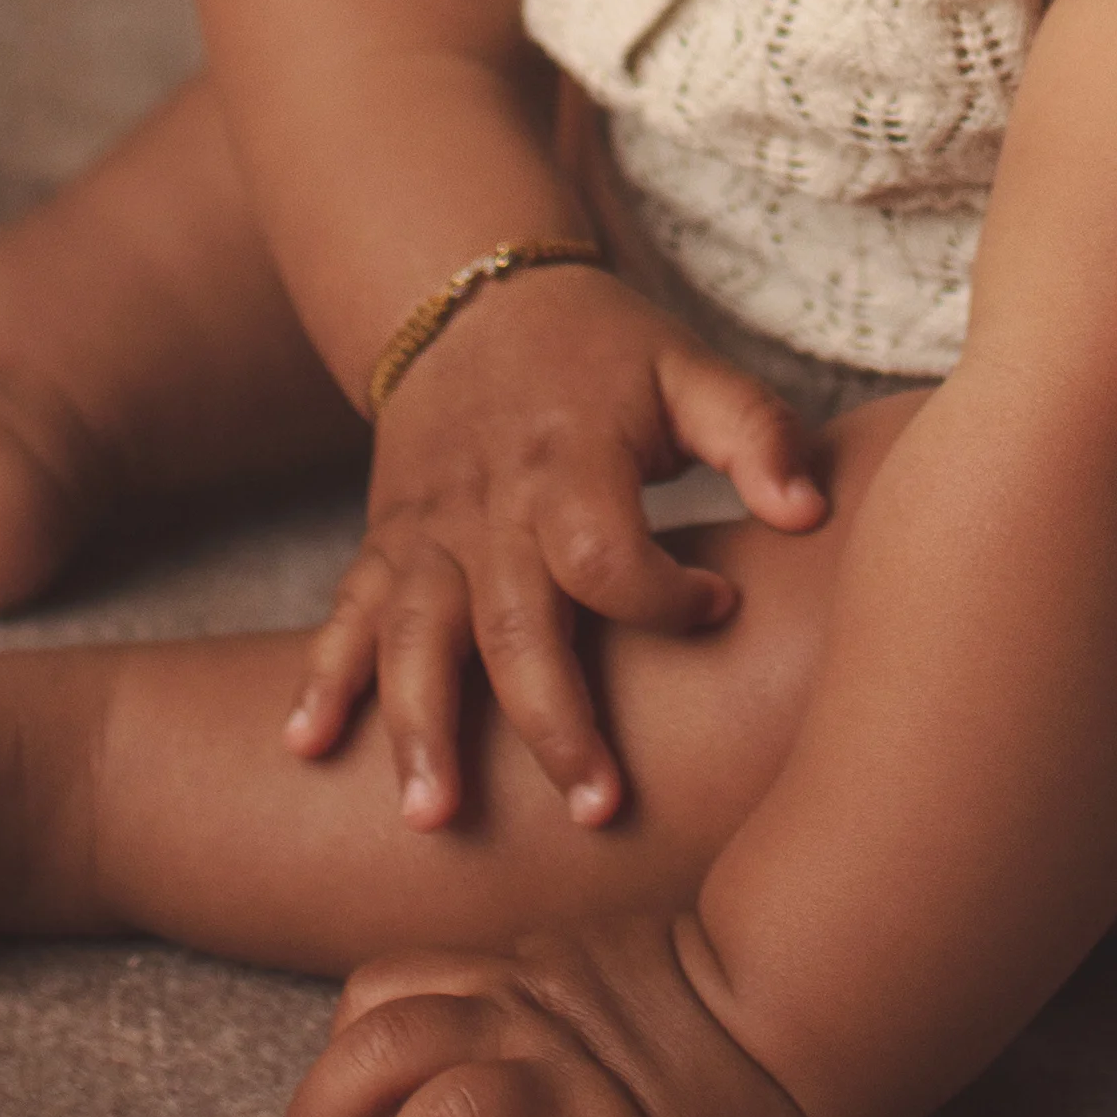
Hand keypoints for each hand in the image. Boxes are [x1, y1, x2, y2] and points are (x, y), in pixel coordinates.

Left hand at [276, 908, 838, 1116]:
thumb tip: (414, 1062)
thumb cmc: (684, 1000)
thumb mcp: (571, 968)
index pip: (376, 998)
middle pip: (381, 1055)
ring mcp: (582, 1092)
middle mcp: (527, 1027)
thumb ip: (494, 998)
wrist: (806, 1003)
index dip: (334, 1059)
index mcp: (507, 978)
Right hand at [286, 268, 823, 830]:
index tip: (720, 608)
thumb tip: (811, 514)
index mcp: (567, 461)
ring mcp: (427, 531)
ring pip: (413, 637)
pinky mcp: (386, 544)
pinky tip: (305, 747)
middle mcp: (488, 506)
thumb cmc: (601, 351)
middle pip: (512, 625)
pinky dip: (321, 678)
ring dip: (420, 728)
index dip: (666, 596)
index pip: (608, 555)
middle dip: (551, 723)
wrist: (471, 299)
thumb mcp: (688, 368)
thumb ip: (754, 435)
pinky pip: (344, 614)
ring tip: (433, 816)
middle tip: (595, 810)